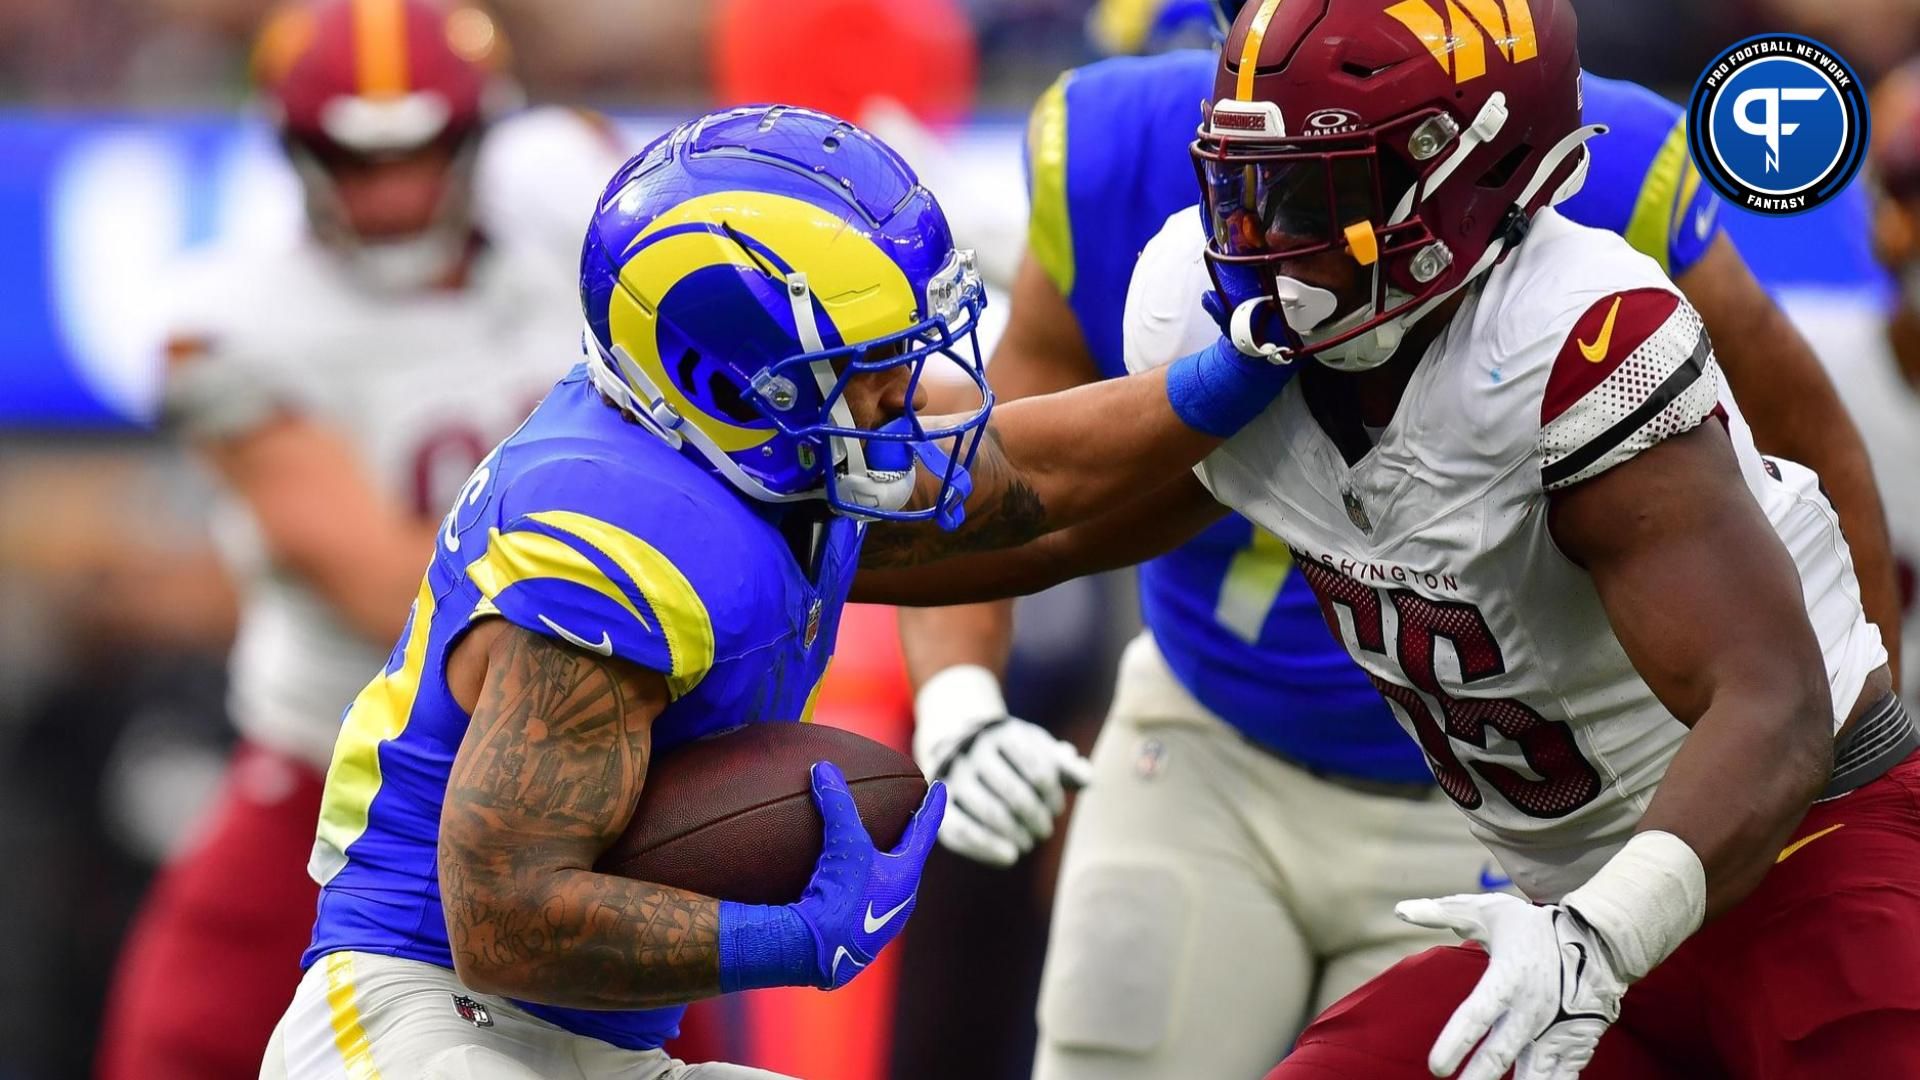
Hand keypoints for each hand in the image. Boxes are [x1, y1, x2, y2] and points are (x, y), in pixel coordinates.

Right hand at [790, 761, 944, 988]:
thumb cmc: (841, 896)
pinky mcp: (857, 939)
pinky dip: (858, 891)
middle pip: (908, 862)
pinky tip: (840, 891)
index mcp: (906, 877)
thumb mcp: (844, 845)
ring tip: (874, 855)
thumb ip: (837, 804)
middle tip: (909, 820)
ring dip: (882, 869)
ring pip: (886, 887)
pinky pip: (862, 905)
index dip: (932, 807)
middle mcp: (900, 902)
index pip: (924, 831)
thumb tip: (824, 768)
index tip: (942, 787)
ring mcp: (880, 924)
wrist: (817, 952)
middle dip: (908, 842)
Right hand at [913, 665, 1092, 866]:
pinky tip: (1009, 858)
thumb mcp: (1036, 749)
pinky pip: (961, 831)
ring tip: (1027, 843)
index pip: (1038, 771)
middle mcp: (971, 752)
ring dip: (1016, 835)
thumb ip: (1064, 763)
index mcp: (1001, 733)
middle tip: (1044, 831)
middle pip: (1016, 794)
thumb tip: (1087, 779)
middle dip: (1036, 819)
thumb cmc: (1008, 753)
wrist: (955, 746)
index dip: (1052, 796)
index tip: (1056, 808)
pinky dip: (987, 848)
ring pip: (990, 813)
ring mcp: (951, 776)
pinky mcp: (937, 803)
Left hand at [1395, 892, 1626, 1079]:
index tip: (1437, 1068)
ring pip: (1535, 1075)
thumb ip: (1444, 913)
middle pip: (1501, 1053)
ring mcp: (1557, 1031)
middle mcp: (1532, 1009)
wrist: (1601, 941)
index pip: (1477, 1015)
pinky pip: (1561, 1079)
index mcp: (1508, 978)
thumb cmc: (1536, 929)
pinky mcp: (1575, 1046)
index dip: (1457, 1042)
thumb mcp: (1491, 912)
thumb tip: (1400, 910)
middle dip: (1478, 1079)